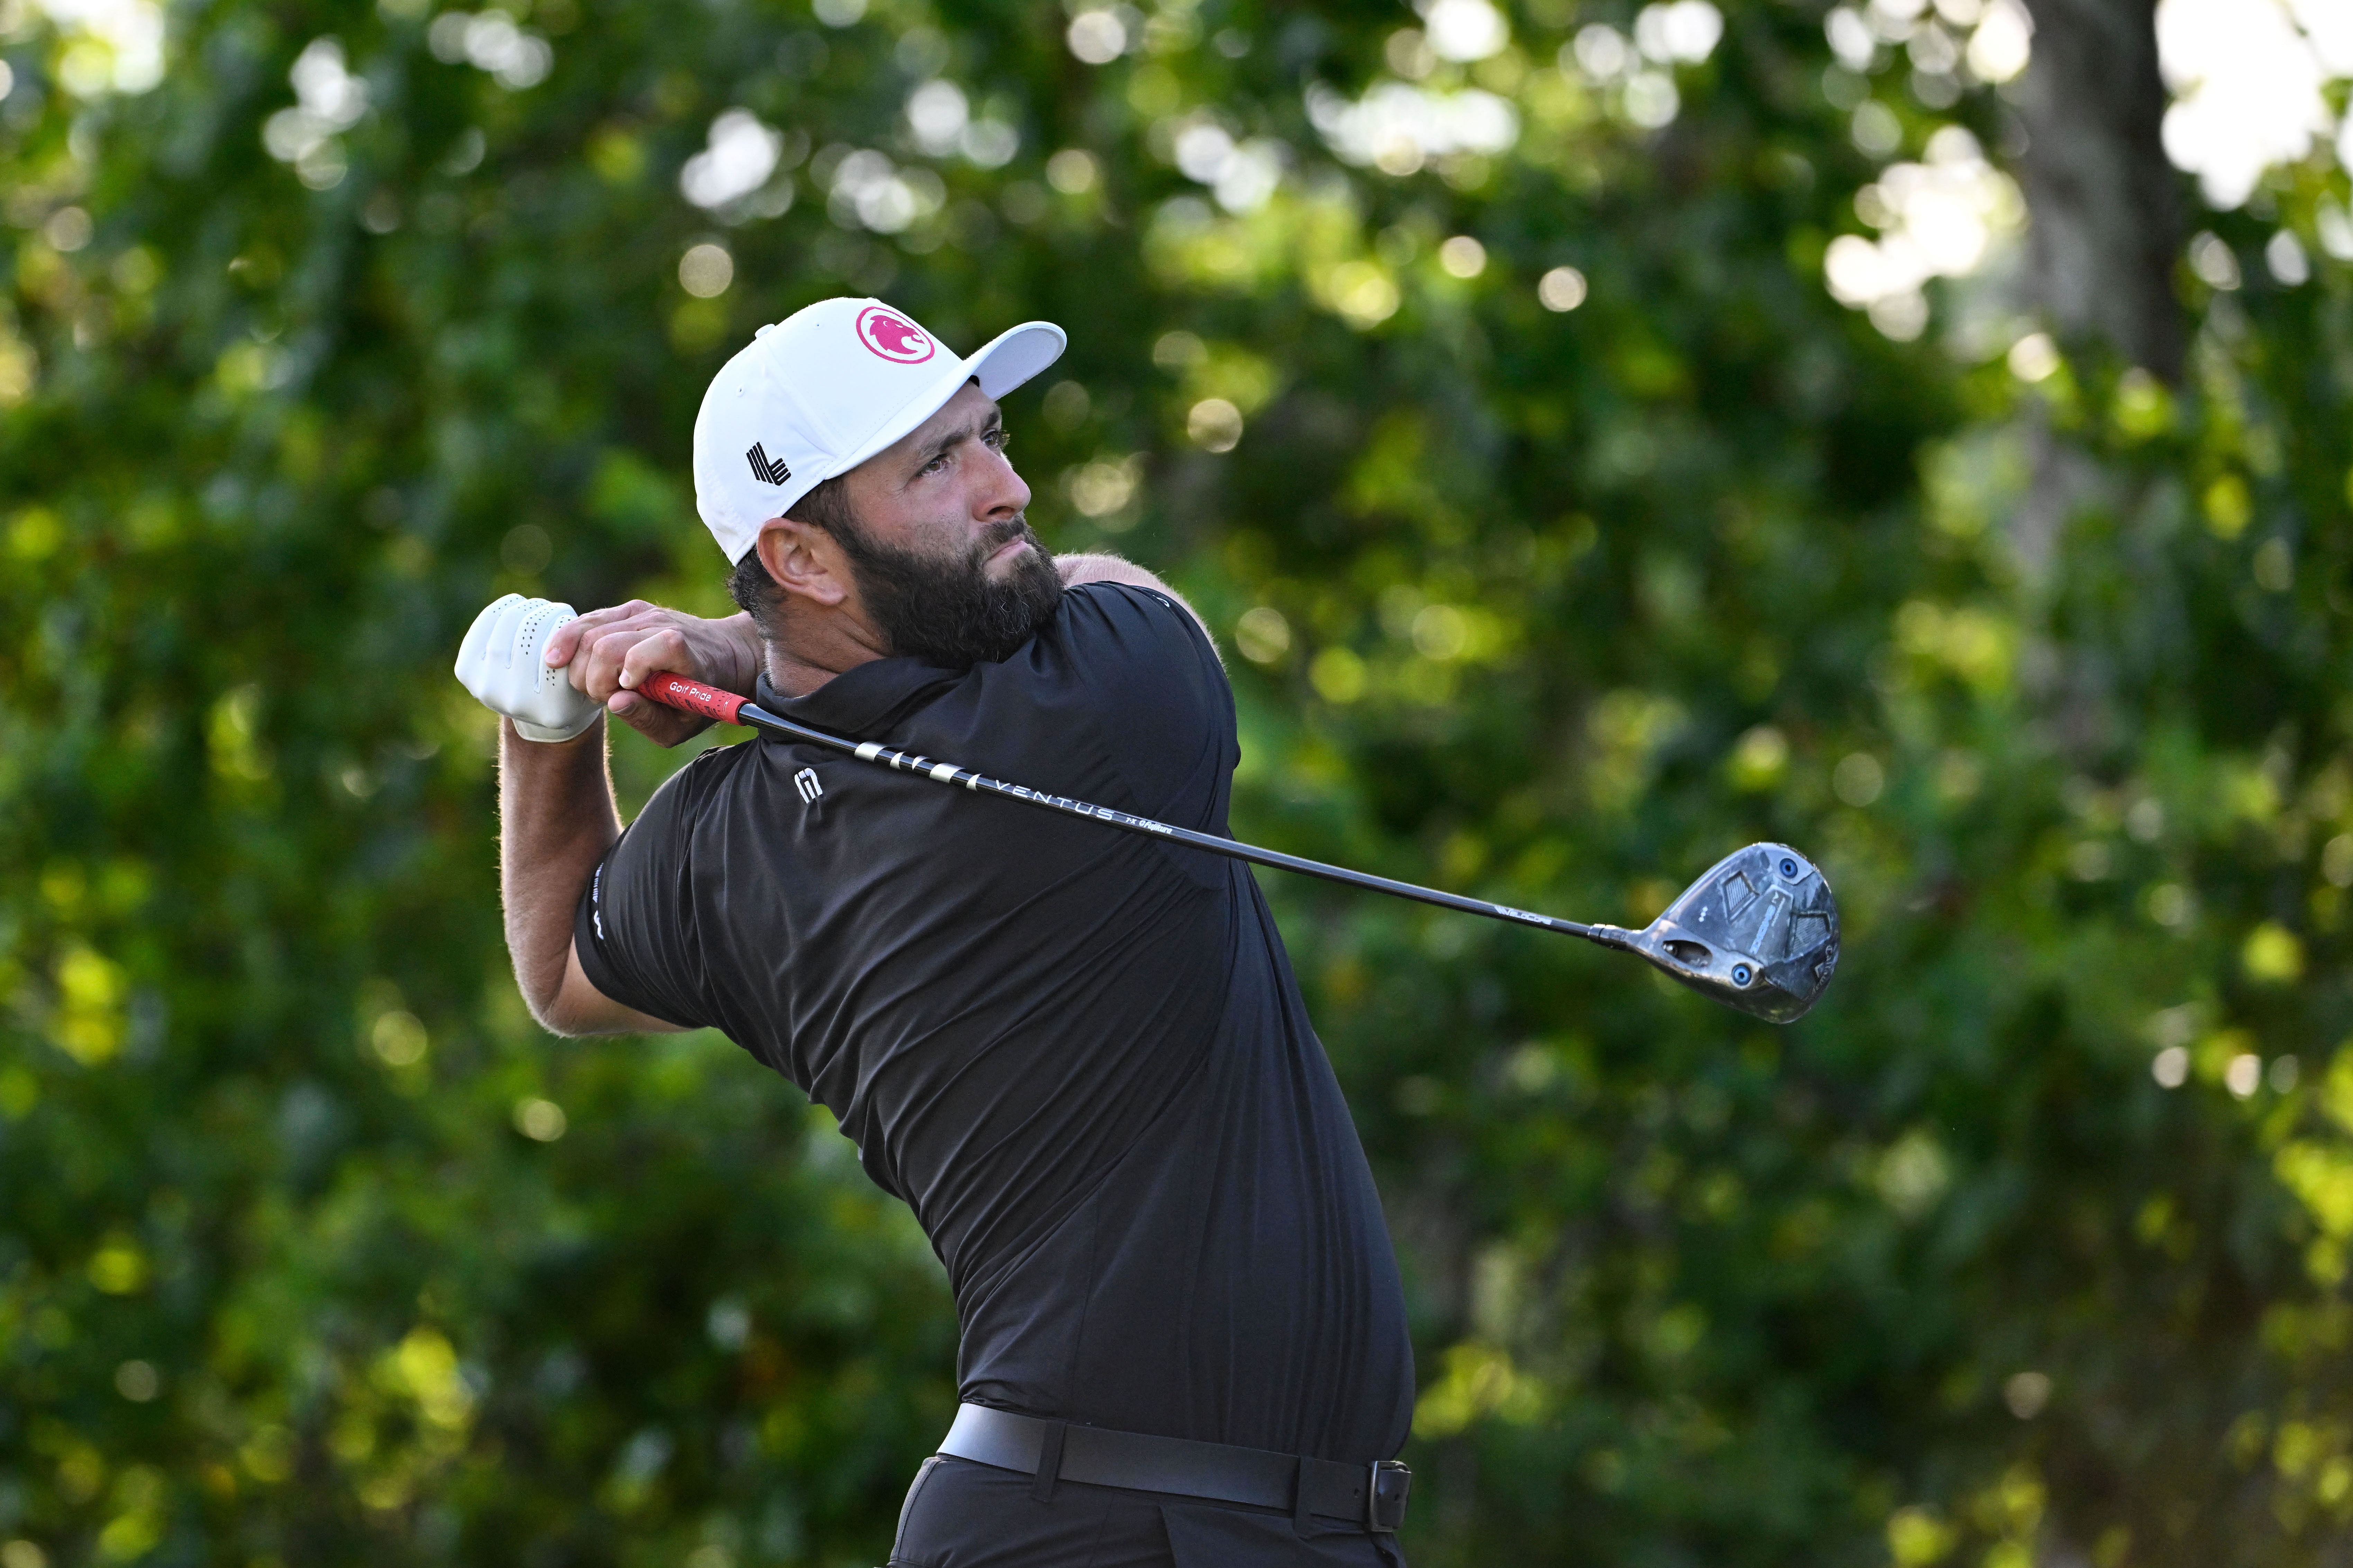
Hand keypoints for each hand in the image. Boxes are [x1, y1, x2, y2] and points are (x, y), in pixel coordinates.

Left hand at [455, 595, 602, 741]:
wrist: (536, 706)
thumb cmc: (571, 683)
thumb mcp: (591, 673)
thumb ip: (587, 652)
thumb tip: (565, 626)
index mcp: (553, 710)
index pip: (560, 649)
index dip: (566, 625)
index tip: (573, 622)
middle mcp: (516, 703)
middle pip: (531, 631)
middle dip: (546, 612)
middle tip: (557, 611)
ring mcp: (487, 688)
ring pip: (507, 624)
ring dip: (527, 608)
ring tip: (539, 610)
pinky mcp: (466, 672)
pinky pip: (484, 624)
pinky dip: (502, 608)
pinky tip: (516, 608)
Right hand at [542, 601, 762, 747]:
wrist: (724, 656)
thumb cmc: (701, 698)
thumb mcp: (684, 725)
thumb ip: (650, 718)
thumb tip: (615, 702)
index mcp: (685, 653)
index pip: (659, 646)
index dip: (633, 668)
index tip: (625, 690)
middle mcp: (663, 626)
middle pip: (608, 644)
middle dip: (594, 678)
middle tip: (602, 698)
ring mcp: (643, 614)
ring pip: (591, 631)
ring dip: (578, 664)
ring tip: (589, 686)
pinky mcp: (628, 610)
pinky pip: (587, 620)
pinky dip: (568, 639)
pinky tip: (559, 659)